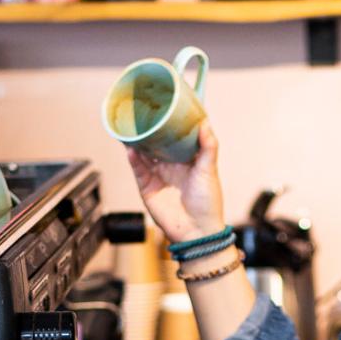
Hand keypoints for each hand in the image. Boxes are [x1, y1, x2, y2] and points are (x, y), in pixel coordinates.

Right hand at [126, 123, 225, 242]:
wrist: (196, 231)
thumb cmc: (208, 203)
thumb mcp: (209, 170)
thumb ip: (208, 147)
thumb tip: (205, 123)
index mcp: (187, 160)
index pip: (176, 138)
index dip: (170, 125)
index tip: (165, 108)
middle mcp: (171, 166)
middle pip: (156, 144)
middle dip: (150, 131)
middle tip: (142, 114)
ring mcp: (158, 176)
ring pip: (144, 154)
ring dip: (138, 142)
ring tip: (131, 127)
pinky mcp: (147, 187)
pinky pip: (138, 170)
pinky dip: (134, 159)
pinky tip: (131, 148)